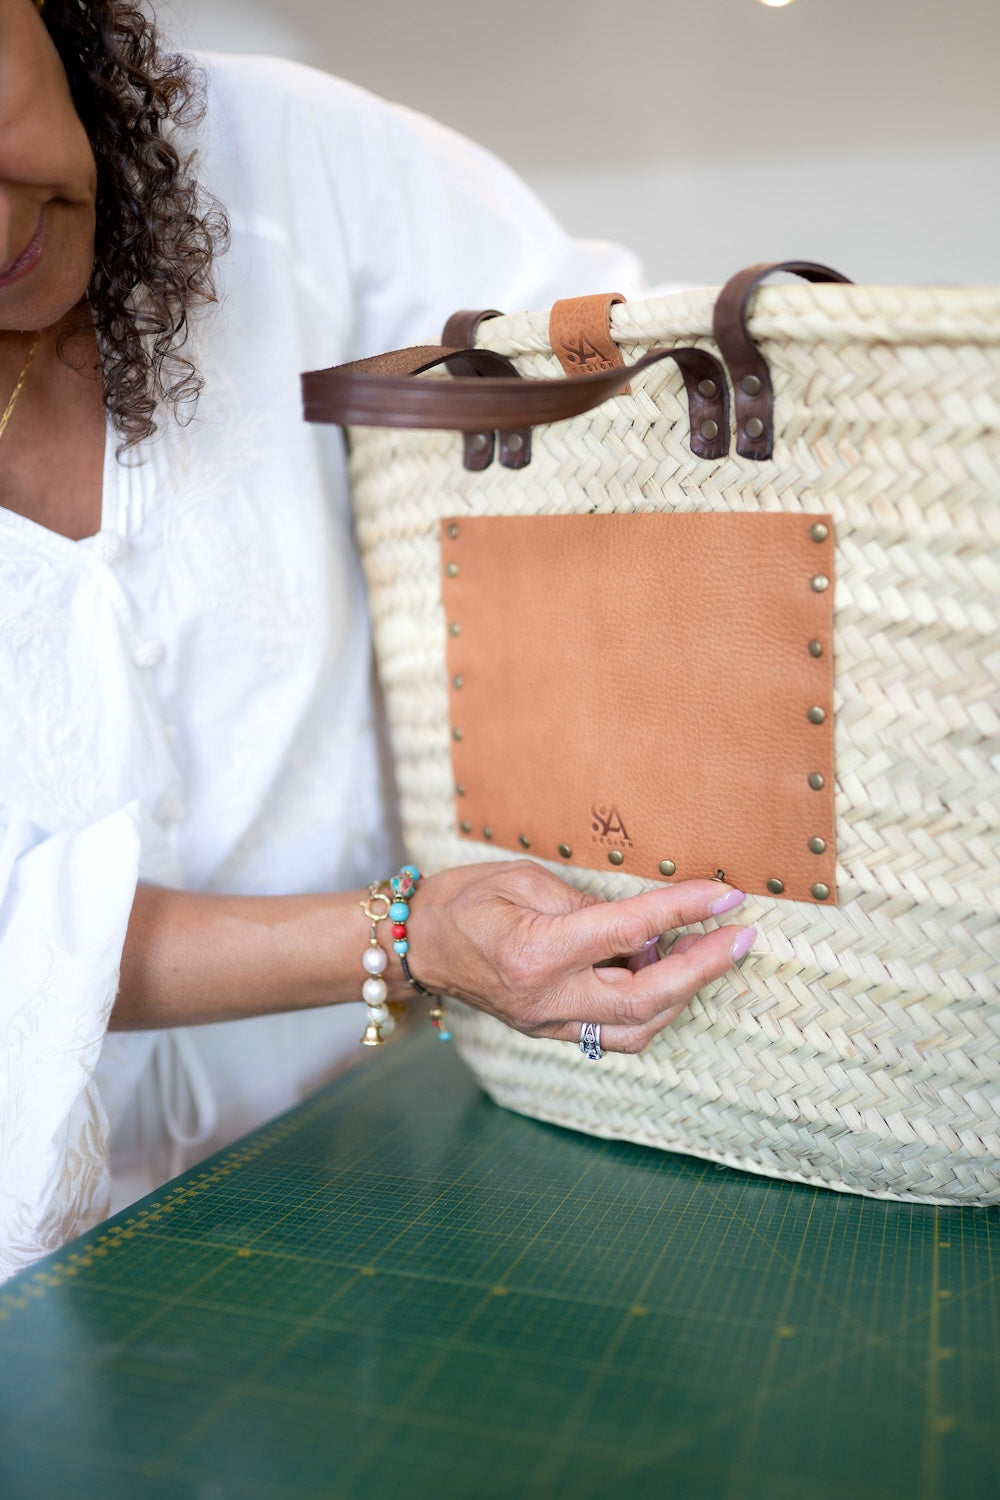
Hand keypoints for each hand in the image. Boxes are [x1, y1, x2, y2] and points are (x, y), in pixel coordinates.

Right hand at [410, 860, 756, 1054]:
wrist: (416, 947)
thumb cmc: (463, 900)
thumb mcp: (523, 878)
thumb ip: (587, 902)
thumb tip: (643, 920)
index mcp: (538, 951)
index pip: (629, 932)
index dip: (684, 912)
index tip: (726, 895)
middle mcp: (547, 998)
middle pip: (646, 999)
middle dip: (703, 969)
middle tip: (741, 937)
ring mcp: (548, 1022)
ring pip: (637, 1029)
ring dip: (681, 993)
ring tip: (707, 952)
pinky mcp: (549, 1030)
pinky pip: (614, 1031)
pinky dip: (649, 1005)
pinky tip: (661, 971)